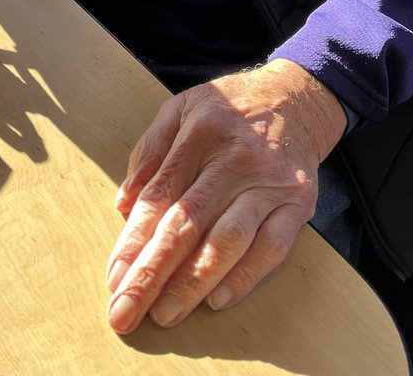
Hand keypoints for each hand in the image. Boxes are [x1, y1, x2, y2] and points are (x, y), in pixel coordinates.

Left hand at [105, 60, 344, 333]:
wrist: (297, 97)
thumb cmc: (229, 110)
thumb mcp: (182, 108)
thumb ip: (150, 151)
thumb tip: (123, 205)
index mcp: (200, 131)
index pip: (160, 194)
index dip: (134, 239)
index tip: (114, 277)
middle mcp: (234, 158)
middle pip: (188, 222)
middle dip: (153, 271)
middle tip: (126, 311)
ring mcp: (269, 182)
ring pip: (228, 240)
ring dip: (193, 282)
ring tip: (165, 313)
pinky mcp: (298, 202)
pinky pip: (273, 247)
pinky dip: (245, 277)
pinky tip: (217, 300)